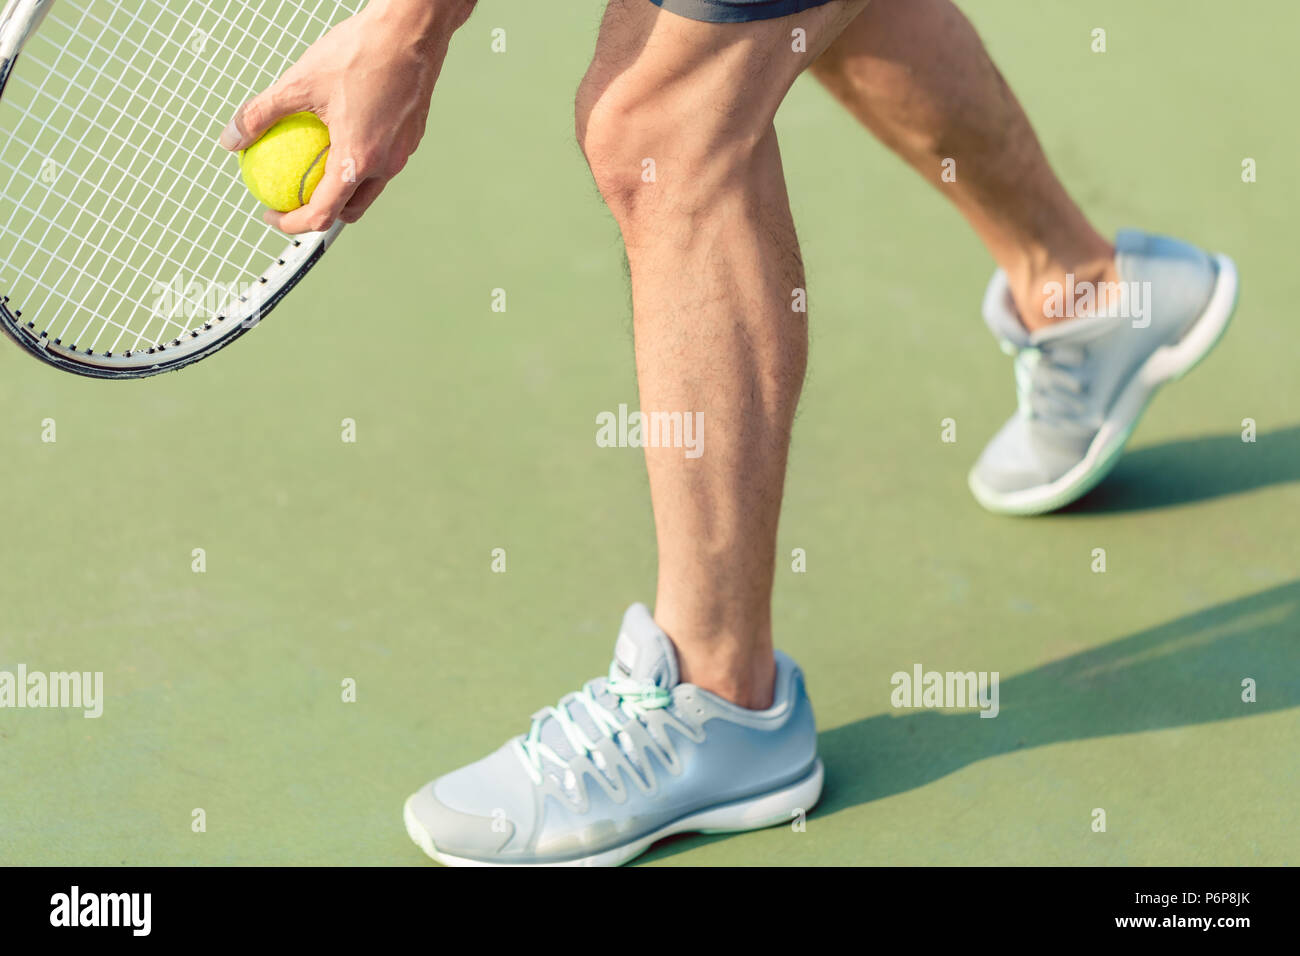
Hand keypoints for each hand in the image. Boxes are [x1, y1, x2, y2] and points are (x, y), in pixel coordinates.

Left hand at [219, 0, 473, 233]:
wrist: (411, 31)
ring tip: (315, 168)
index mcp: (358, 159)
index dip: (291, 223)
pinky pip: (381, 162)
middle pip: (349, 210)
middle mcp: (385, 164)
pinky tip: (341, 136)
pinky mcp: (410, 137)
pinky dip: (358, 163)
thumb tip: (232, 137)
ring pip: (368, 187)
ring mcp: (402, 153)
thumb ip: (262, 113)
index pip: (322, 214)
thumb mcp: (299, 82)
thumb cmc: (360, 53)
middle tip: (292, 196)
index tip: (272, 214)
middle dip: (320, 214)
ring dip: (341, 189)